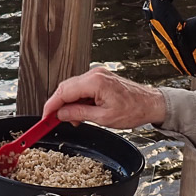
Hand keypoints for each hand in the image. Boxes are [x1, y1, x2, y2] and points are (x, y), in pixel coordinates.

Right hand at [42, 67, 166, 128]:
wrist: (150, 104)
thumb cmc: (134, 110)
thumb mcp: (103, 118)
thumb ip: (79, 114)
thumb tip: (61, 114)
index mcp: (95, 82)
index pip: (64, 92)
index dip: (51, 105)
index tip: (45, 116)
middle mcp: (95, 74)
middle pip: (65, 88)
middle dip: (58, 105)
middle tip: (54, 121)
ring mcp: (97, 75)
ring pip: (72, 88)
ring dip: (69, 104)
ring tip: (73, 120)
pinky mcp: (100, 79)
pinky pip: (81, 88)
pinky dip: (77, 100)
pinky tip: (80, 112)